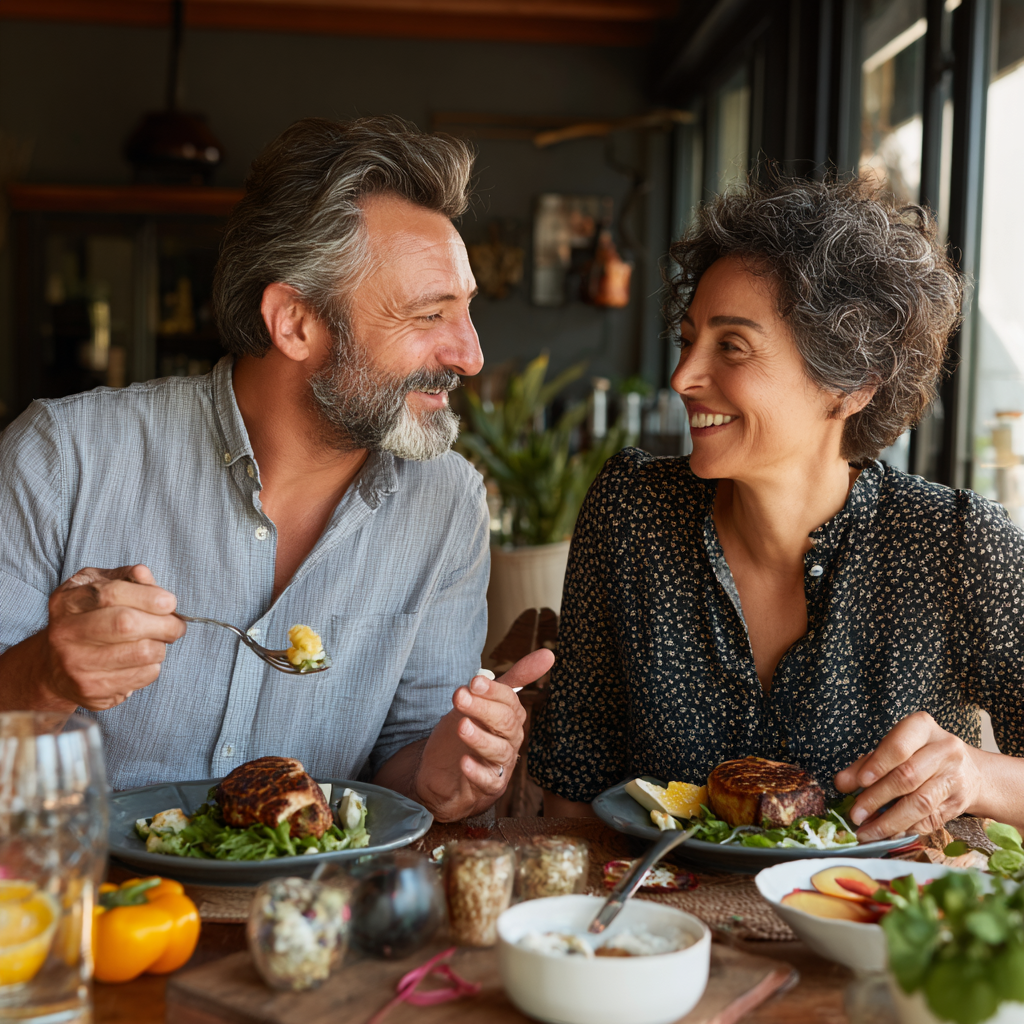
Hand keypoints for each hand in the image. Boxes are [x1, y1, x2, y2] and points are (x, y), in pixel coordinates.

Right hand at [40, 565, 184, 711]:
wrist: (55, 667)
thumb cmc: (87, 622)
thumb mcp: (97, 590)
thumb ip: (123, 579)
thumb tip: (144, 575)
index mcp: (68, 602)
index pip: (112, 594)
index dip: (148, 597)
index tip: (170, 602)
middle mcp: (66, 633)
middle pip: (126, 624)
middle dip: (164, 624)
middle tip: (176, 626)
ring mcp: (77, 664)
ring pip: (141, 652)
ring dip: (161, 647)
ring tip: (157, 643)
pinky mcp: (92, 689)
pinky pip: (142, 675)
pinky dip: (153, 666)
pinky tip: (142, 662)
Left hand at [414, 648, 554, 821]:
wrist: (442, 774)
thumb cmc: (464, 734)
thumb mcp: (481, 701)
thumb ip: (512, 679)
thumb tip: (549, 654)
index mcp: (510, 717)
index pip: (510, 701)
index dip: (493, 691)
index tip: (473, 682)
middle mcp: (509, 739)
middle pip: (505, 723)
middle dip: (483, 709)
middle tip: (460, 697)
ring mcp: (500, 764)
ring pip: (498, 750)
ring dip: (479, 738)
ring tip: (462, 727)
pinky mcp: (488, 786)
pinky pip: (488, 781)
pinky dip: (477, 771)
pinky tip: (464, 763)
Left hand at [834, 711, 983, 841]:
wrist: (970, 770)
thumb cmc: (920, 754)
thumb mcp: (893, 749)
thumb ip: (865, 764)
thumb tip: (841, 783)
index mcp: (922, 728)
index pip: (898, 747)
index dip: (878, 765)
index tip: (859, 782)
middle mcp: (944, 750)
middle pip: (906, 777)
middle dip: (876, 799)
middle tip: (855, 815)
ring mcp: (955, 777)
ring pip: (919, 803)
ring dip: (889, 821)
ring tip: (867, 831)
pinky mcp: (959, 802)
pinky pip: (929, 820)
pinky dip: (906, 829)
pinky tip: (888, 834)